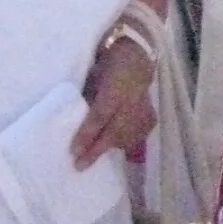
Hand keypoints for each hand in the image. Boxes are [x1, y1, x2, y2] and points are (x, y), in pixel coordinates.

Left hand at [73, 38, 156, 167]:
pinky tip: (121, 150)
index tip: (74, 151)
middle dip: (96, 150)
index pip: (100, 115)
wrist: (137, 57)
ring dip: (111, 148)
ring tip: (94, 157)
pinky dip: (129, 145)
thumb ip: (87, 101)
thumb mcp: (93, 79)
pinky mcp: (151, 117)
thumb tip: (71, 124)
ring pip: (127, 138)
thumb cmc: (108, 67)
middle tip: (79, 165)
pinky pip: (139, 137)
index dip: (87, 134)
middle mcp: (131, 101)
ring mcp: (144, 110)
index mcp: (114, 89)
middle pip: (114, 132)